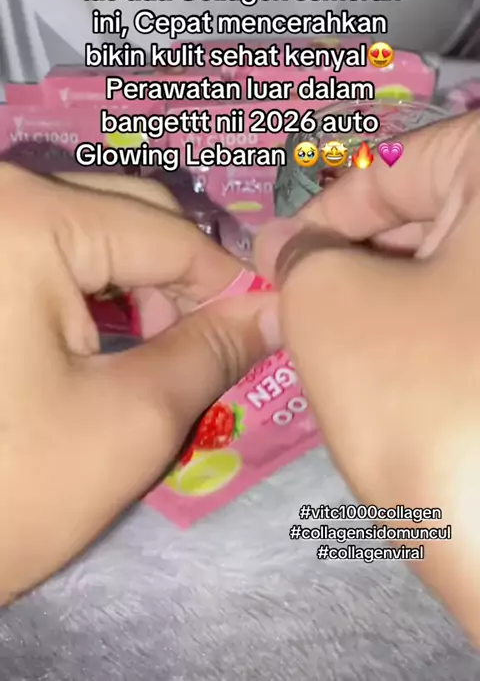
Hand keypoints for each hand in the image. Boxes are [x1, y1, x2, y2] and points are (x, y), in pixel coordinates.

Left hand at [0, 166, 277, 603]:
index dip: (231, 285)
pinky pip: (50, 247)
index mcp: (27, 218)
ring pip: (93, 229)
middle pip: (130, 216)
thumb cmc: (8, 488)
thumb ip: (214, 350)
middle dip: (180, 283)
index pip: (170, 235)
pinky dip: (91, 287)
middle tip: (204, 350)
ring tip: (154, 352)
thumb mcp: (130, 421)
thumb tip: (275, 310)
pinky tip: (103, 337)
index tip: (267, 332)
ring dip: (138, 285)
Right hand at [256, 111, 479, 642]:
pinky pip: (478, 318)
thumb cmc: (425, 397)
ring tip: (334, 345)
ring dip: (389, 299)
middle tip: (292, 304)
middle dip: (353, 259)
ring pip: (456, 271)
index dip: (321, 212)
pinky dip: (432, 333)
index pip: (398, 165)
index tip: (270, 258)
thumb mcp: (331, 305)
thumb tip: (287, 245)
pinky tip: (394, 374)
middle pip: (433, 214)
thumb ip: (298, 255)